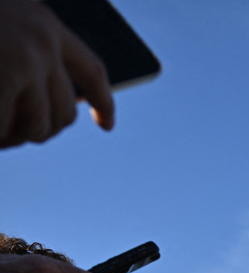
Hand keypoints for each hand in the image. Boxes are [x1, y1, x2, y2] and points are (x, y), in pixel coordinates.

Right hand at [0, 0, 114, 147]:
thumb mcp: (1, 28)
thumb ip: (20, 54)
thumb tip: (46, 109)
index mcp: (44, 24)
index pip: (90, 71)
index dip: (102, 101)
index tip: (104, 124)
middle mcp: (43, 43)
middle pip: (64, 112)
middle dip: (38, 131)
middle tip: (8, 136)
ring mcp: (24, 61)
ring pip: (38, 127)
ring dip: (12, 138)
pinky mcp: (3, 79)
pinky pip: (5, 127)